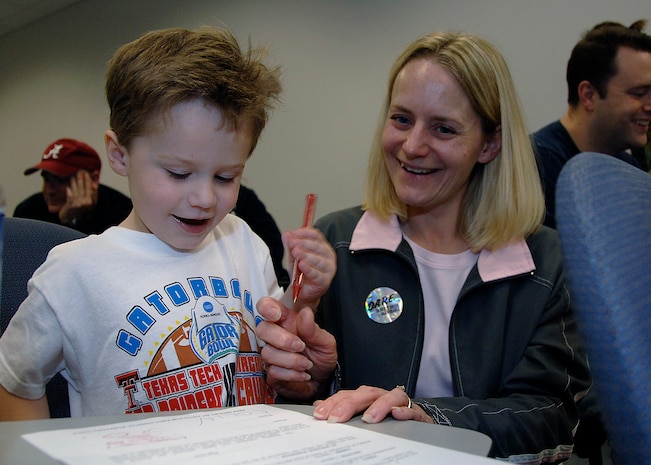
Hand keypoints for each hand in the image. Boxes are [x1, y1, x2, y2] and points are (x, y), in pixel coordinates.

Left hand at [59, 170, 97, 223]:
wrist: (74, 221)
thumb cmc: (82, 211)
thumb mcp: (91, 202)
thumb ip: (93, 191)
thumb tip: (95, 182)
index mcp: (91, 201)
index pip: (91, 187)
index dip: (89, 179)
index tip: (88, 172)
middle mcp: (85, 202)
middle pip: (83, 187)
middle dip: (82, 178)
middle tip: (80, 171)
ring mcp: (78, 203)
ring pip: (76, 190)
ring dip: (75, 182)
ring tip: (74, 175)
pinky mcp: (71, 205)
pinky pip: (70, 195)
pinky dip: (69, 191)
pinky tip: (68, 186)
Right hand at [256, 297, 336, 400]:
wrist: (322, 381)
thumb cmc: (321, 357)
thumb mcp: (326, 342)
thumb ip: (314, 329)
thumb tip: (305, 313)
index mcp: (289, 320)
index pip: (270, 306)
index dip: (268, 306)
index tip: (276, 314)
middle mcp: (277, 334)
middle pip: (262, 329)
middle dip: (281, 339)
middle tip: (300, 346)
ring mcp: (272, 353)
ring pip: (267, 352)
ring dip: (290, 360)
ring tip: (306, 364)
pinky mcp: (271, 371)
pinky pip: (273, 371)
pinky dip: (291, 374)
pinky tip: (302, 374)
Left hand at [283, 228, 334, 308]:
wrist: (301, 291)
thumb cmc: (301, 273)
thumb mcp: (293, 257)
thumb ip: (290, 246)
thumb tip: (286, 235)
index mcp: (322, 247)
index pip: (316, 235)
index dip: (304, 233)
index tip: (293, 234)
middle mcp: (328, 256)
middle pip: (317, 246)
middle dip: (303, 243)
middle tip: (292, 243)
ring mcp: (329, 268)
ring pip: (318, 259)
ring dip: (305, 255)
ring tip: (295, 253)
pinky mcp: (325, 280)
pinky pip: (317, 273)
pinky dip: (308, 269)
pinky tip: (301, 265)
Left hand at [313, 385, 433, 423]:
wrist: (417, 419)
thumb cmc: (386, 416)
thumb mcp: (362, 412)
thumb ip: (342, 407)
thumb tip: (317, 406)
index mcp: (366, 396)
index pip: (347, 395)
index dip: (332, 403)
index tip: (319, 415)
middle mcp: (380, 395)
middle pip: (364, 394)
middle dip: (348, 405)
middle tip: (335, 418)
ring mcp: (398, 402)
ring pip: (388, 397)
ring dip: (378, 406)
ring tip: (367, 418)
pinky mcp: (415, 412)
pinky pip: (411, 409)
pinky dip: (404, 411)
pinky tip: (397, 415)